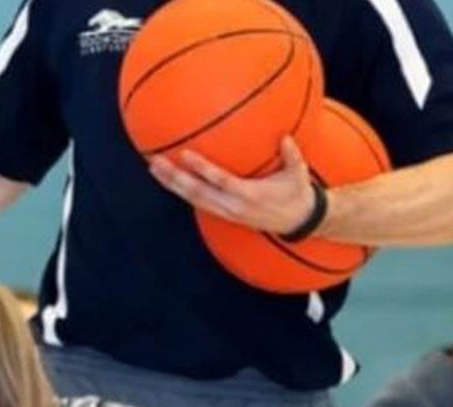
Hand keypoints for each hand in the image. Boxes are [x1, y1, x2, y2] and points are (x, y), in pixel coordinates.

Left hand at [148, 138, 316, 235]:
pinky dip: (181, 191)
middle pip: (197, 192)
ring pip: (193, 199)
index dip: (201, 169)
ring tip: (153, 167)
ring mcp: (226, 212)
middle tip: (155, 161)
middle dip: (174, 177)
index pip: (220, 181)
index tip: (184, 155)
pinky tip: (168, 179)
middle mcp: (233, 206)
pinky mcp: (223, 215)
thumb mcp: (298, 174)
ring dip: (172, 184)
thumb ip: (292, 155)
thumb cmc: (298, 193)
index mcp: (249, 195)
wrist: (298, 222)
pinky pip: (198, 202)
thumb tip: (285, 137)